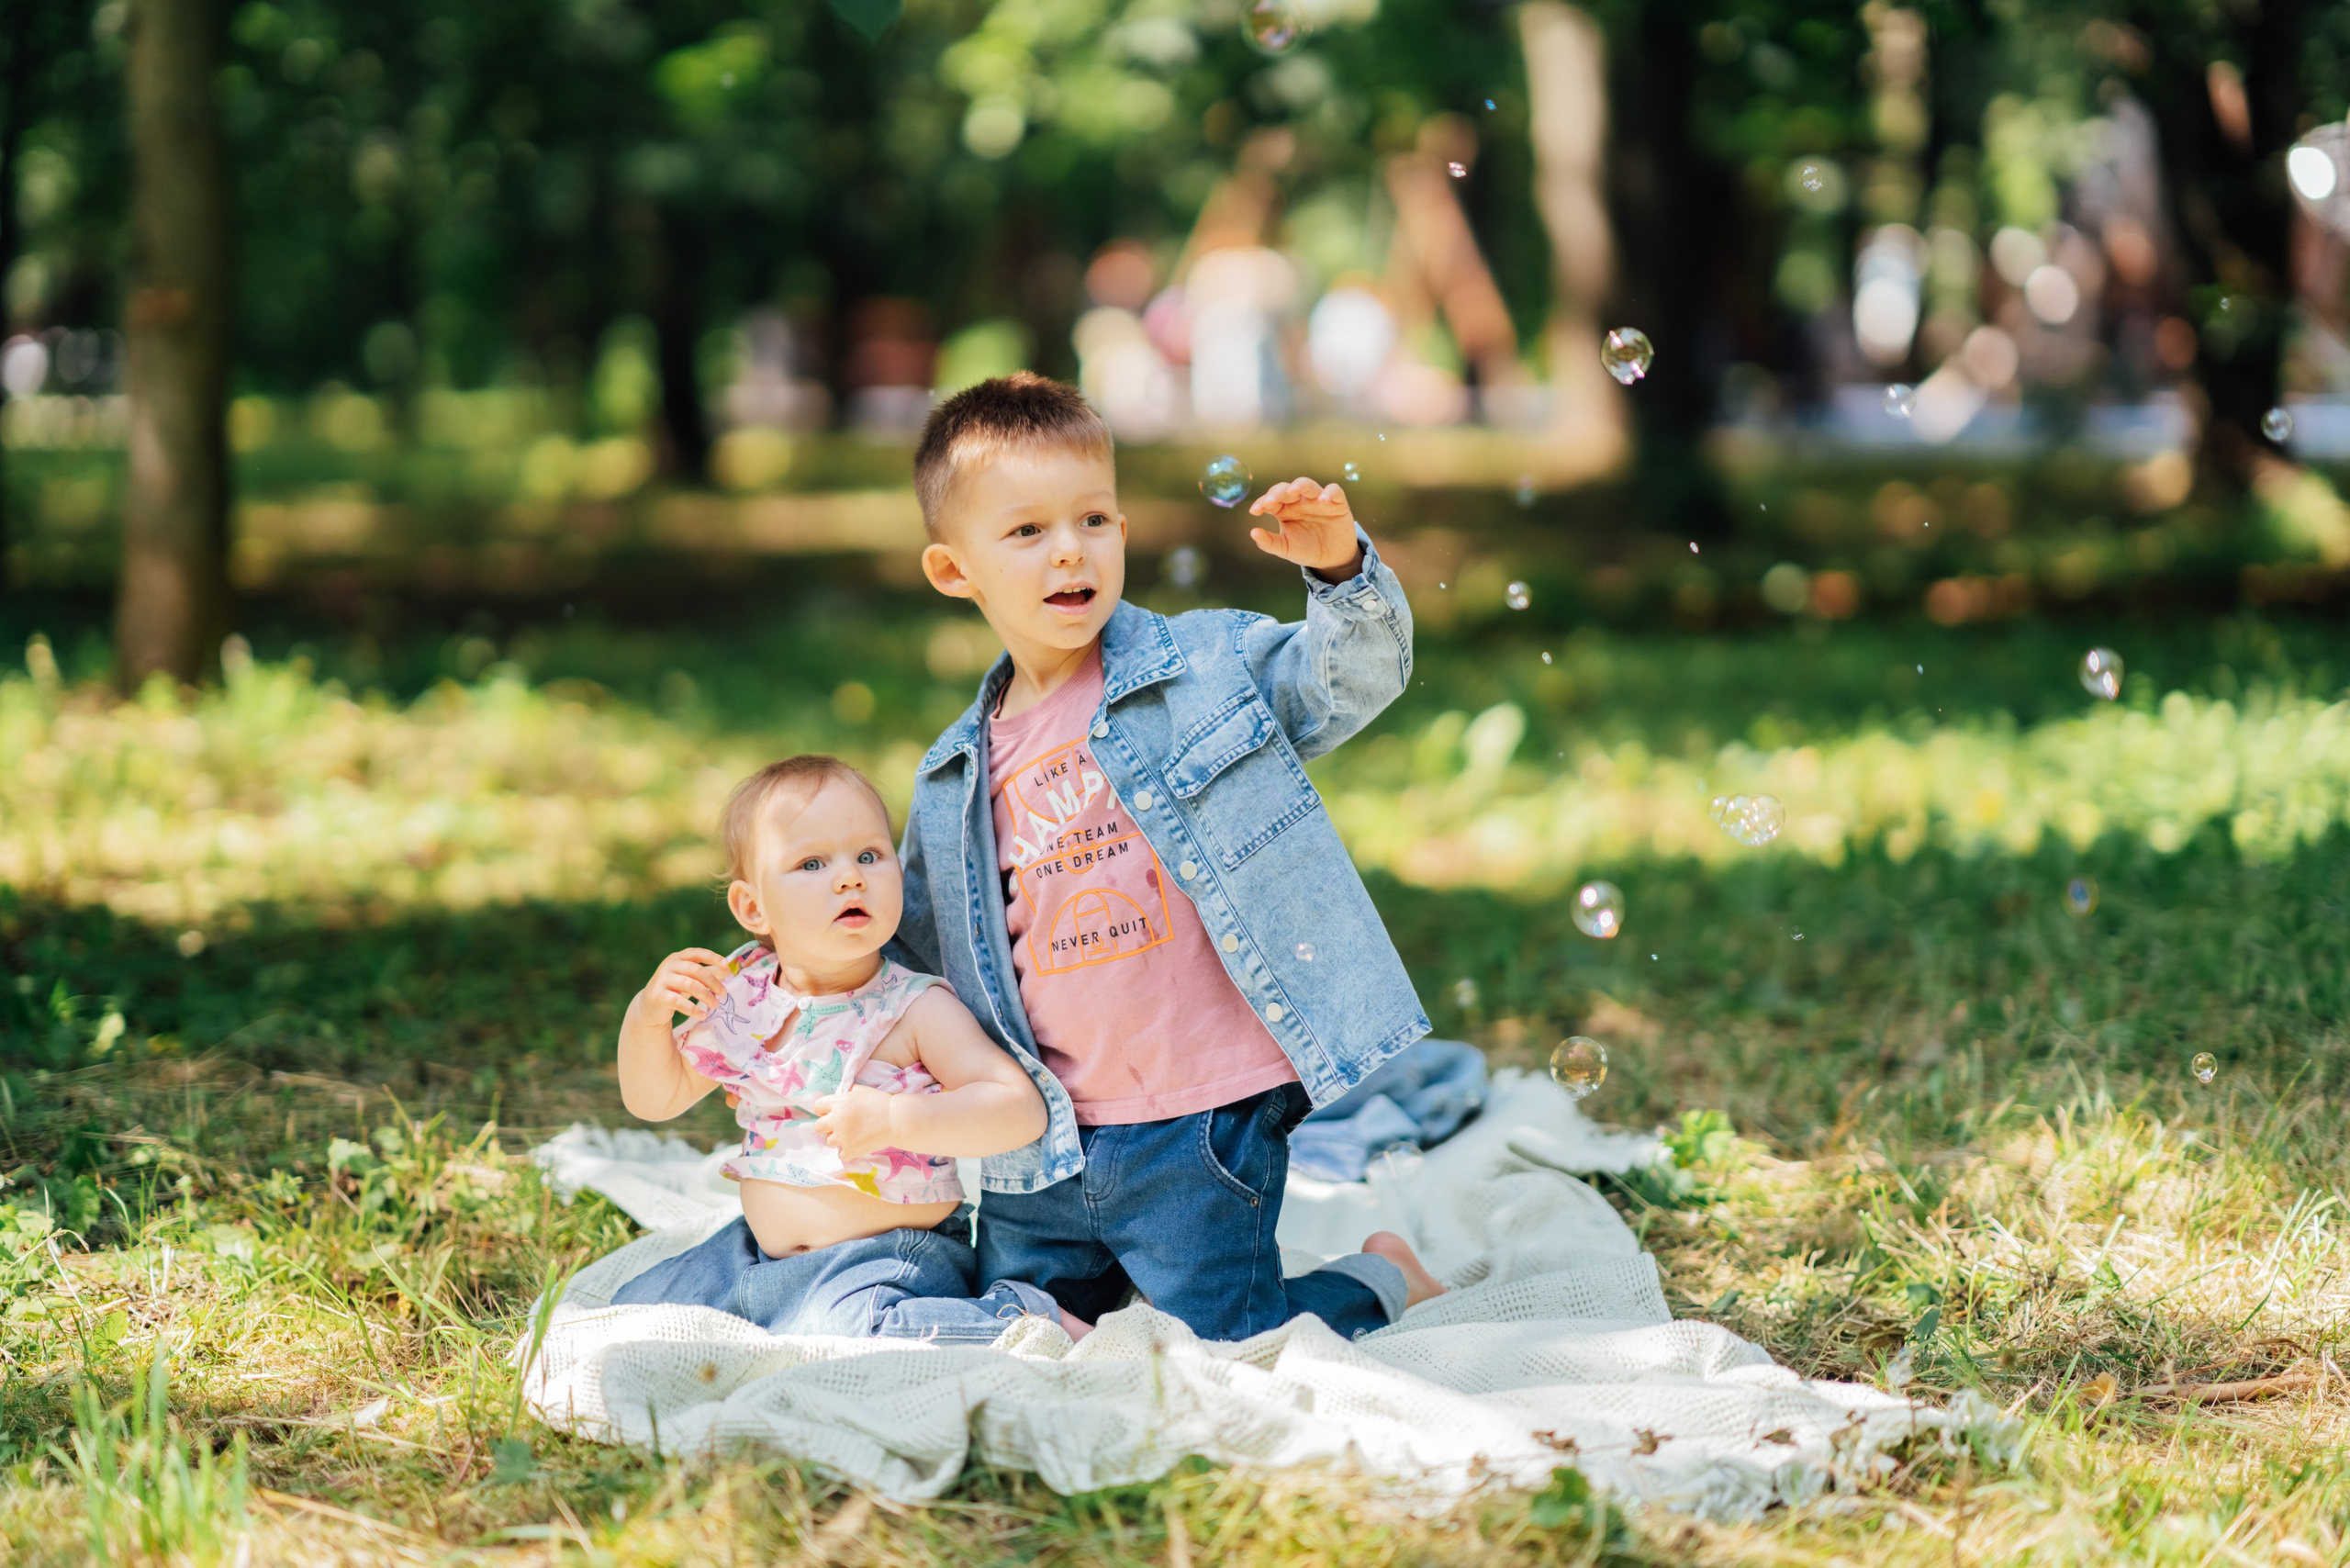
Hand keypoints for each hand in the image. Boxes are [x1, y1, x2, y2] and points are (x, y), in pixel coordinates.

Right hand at [639, 948, 734, 1028]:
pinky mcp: (658, 996)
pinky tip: (702, 1015)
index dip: (712, 957)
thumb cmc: (674, 989)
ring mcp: (662, 980)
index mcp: (678, 958)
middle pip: (696, 970)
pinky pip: (679, 1002)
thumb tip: (727, 969)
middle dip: (713, 982)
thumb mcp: (690, 979)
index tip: (726, 965)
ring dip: (706, 995)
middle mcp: (669, 966)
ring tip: (715, 1005)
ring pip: (690, 985)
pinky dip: (693, 1009)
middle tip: (723, 993)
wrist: (650, 1006)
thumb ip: (707, 972)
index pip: (697, 953)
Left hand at [810, 1085, 895, 1159]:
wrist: (896, 1119)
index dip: (822, 1110)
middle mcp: (837, 1120)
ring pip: (829, 1142)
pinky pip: (840, 1154)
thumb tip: (841, 1095)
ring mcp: (843, 1136)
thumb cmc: (880, 1102)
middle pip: (818, 1127)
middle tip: (837, 1127)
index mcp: (839, 1103)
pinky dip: (847, 1151)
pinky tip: (855, 1146)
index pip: (818, 1106)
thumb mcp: (861, 1090)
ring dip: (837, 1139)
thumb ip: (847, 1093)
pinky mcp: (851, 1150)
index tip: (828, 1113)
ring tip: (850, 1136)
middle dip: (826, 1127)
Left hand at [1247, 476, 1362, 578]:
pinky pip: (1334, 491)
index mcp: (1284, 510)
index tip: (1255, 510)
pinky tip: (1324, 500)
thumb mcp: (1286, 549)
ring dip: (1300, 485)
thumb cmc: (1306, 549)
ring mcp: (1318, 500)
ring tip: (1293, 490)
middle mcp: (1299, 501)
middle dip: (1277, 493)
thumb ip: (1270, 542)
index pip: (1271, 500)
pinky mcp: (1337, 503)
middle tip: (1270, 501)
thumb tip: (1253, 533)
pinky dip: (1330, 492)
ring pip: (1308, 485)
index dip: (1262, 502)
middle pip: (1286, 489)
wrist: (1331, 559)